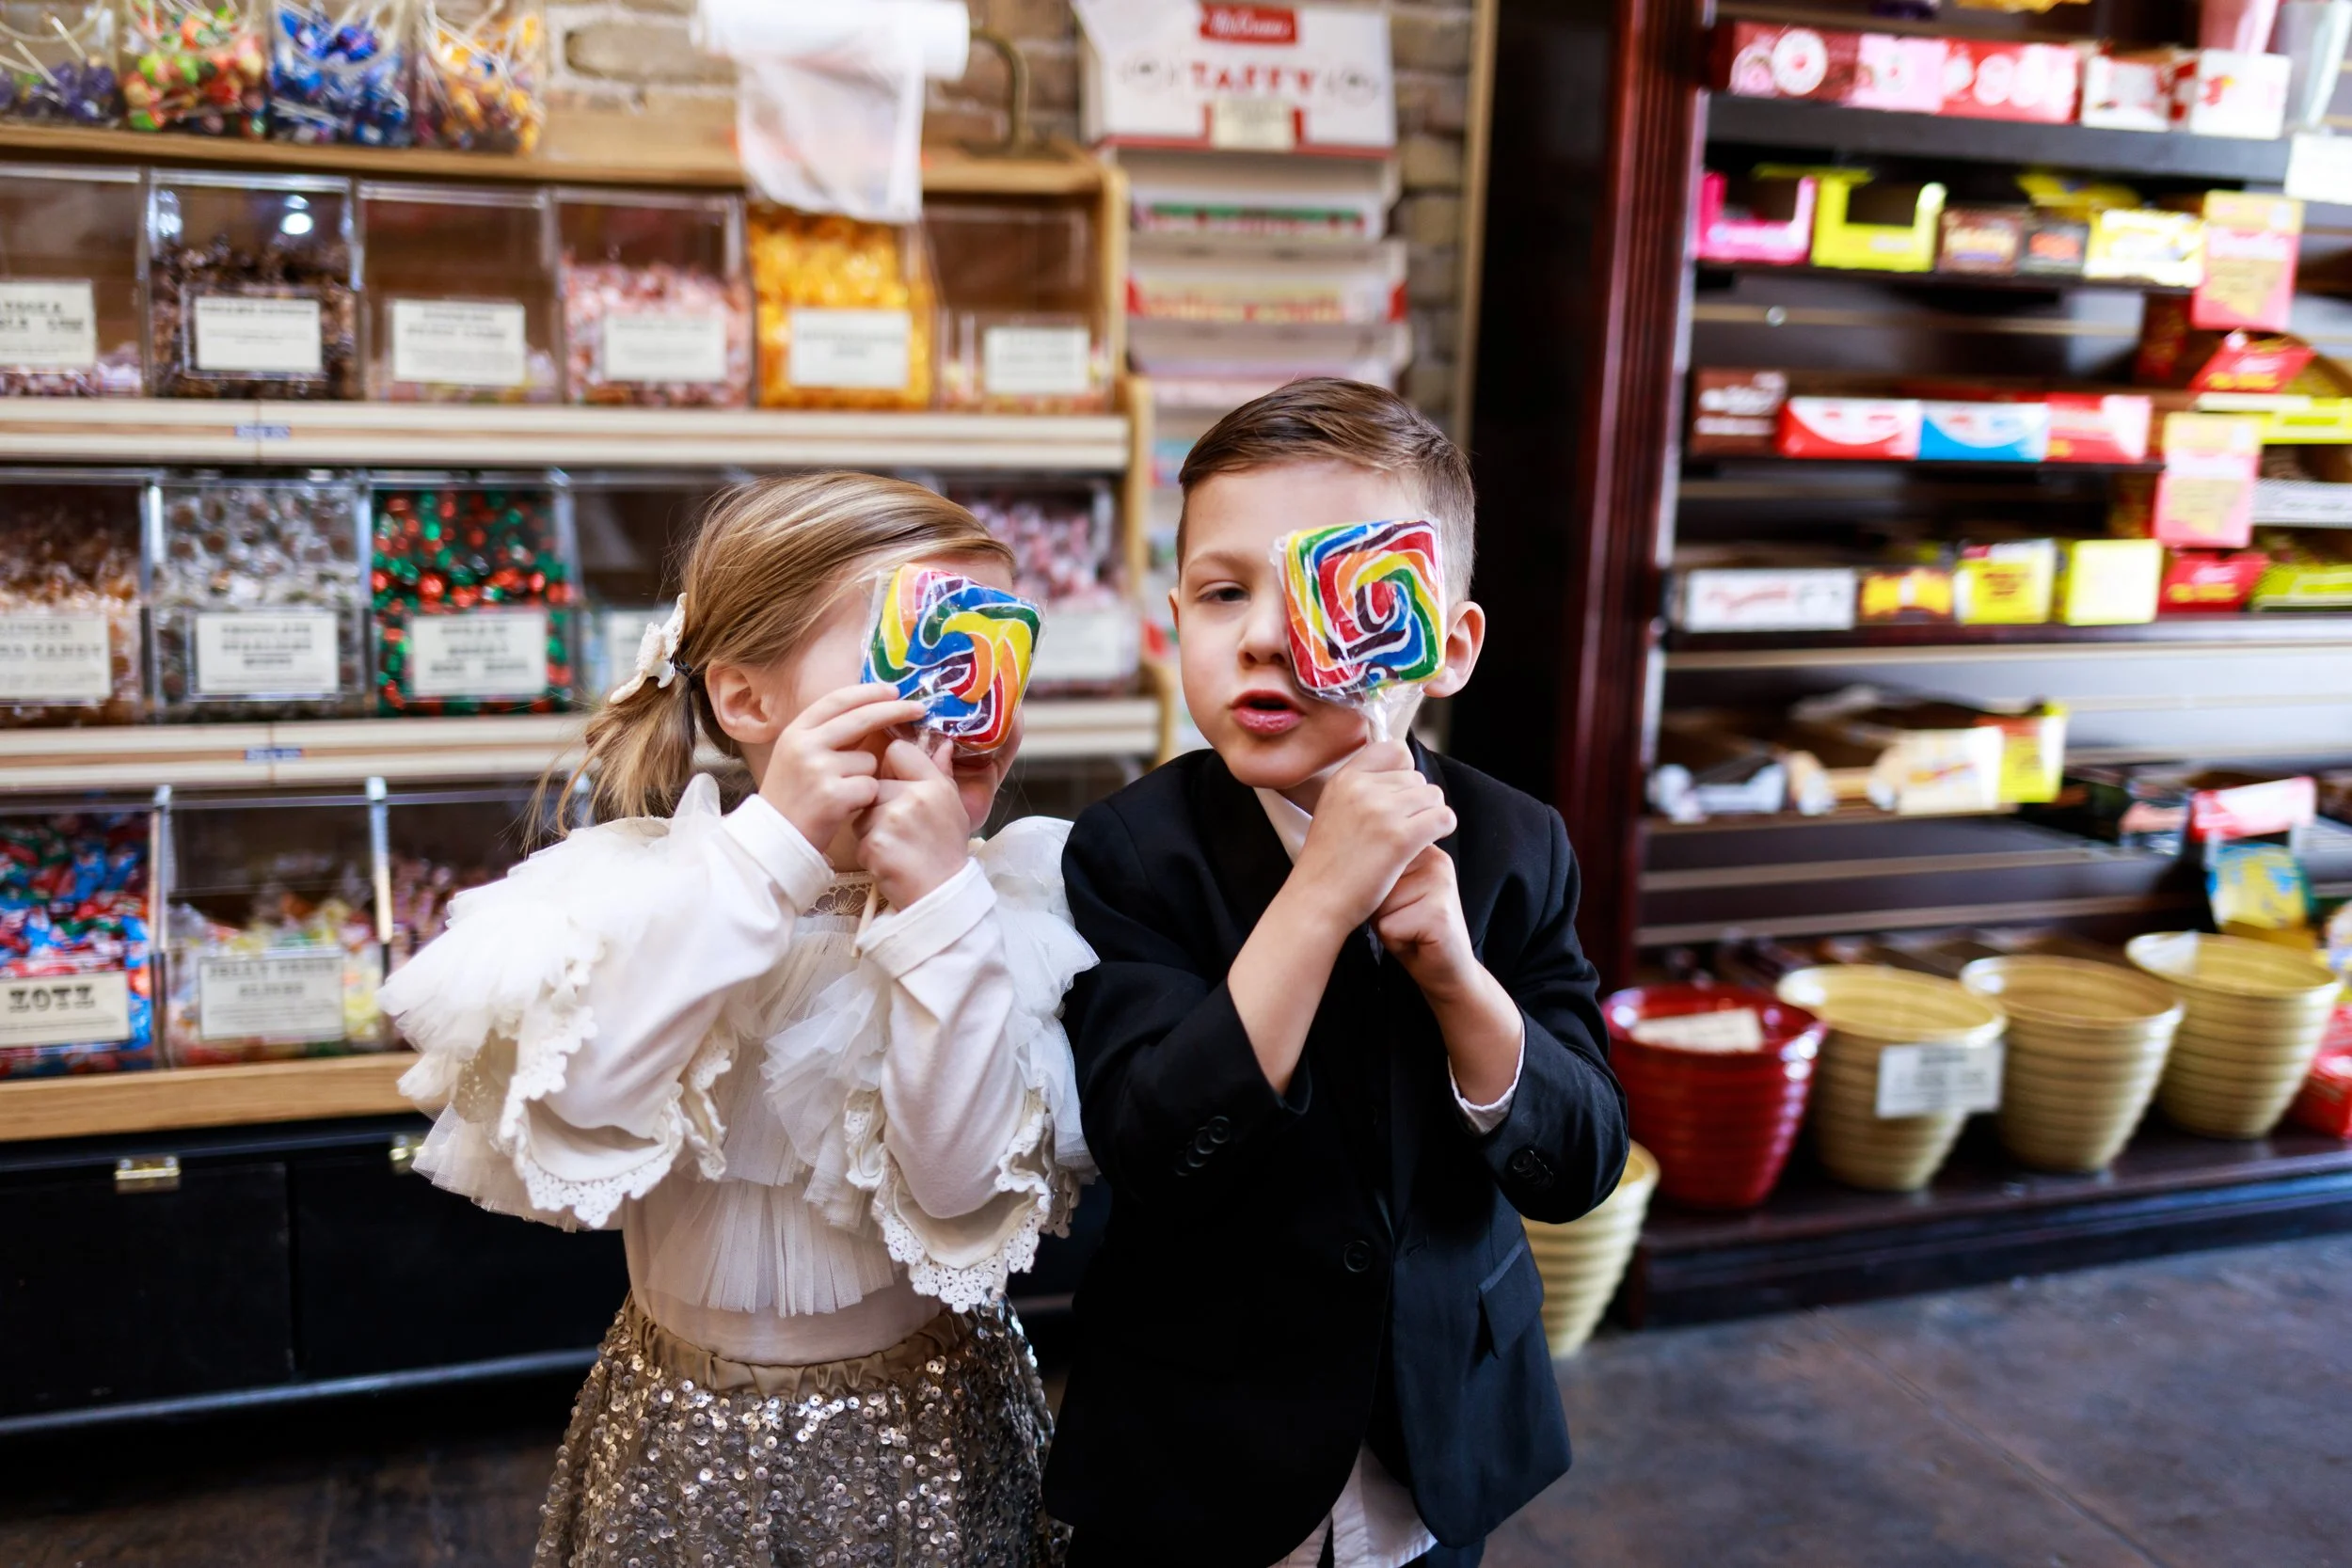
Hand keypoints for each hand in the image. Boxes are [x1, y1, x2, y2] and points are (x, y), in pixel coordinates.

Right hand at [760, 682, 926, 850]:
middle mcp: (805, 745)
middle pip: (861, 718)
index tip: (892, 690)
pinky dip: (866, 798)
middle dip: (894, 710)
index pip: (837, 700)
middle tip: (918, 708)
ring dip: (867, 776)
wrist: (774, 840)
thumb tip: (870, 711)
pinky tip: (844, 809)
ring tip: (842, 794)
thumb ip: (826, 735)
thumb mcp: (797, 757)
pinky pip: (870, 787)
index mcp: (796, 732)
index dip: (868, 692)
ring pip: (869, 760)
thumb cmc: (793, 799)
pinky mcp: (832, 795)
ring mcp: (818, 769)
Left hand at [855, 736, 972, 909]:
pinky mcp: (876, 843)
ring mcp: (893, 819)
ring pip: (862, 811)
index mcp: (934, 783)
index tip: (902, 787)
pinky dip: (869, 851)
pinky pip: (859, 837)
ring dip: (871, 829)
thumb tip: (944, 744)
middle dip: (879, 805)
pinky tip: (890, 860)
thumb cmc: (946, 849)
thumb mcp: (952, 807)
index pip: (897, 751)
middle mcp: (915, 796)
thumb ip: (942, 773)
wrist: (941, 893)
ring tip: (897, 846)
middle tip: (901, 828)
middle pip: (874, 784)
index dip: (893, 768)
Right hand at [1292, 741, 1455, 933]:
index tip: (1400, 795)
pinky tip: (1426, 842)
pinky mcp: (1400, 838)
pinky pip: (1443, 818)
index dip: (1405, 771)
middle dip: (1417, 802)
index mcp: (1345, 779)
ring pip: (1433, 796)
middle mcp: (1362, 788)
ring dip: (1430, 816)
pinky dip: (1443, 829)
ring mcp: (1382, 811)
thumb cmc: (1327, 864)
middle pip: (1417, 777)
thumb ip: (1360, 790)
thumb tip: (1402, 774)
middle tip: (1403, 827)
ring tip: (1414, 837)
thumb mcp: (1332, 810)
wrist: (1317, 900)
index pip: (1394, 750)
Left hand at [1374, 845, 1478, 999]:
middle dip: (1377, 906)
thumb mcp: (1391, 892)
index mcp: (1422, 849)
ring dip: (1384, 923)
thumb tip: (1354, 866)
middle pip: (1373, 878)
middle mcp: (1436, 859)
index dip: (1371, 886)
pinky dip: (1394, 940)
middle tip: (1403, 918)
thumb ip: (1380, 871)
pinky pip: (1388, 925)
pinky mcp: (1439, 912)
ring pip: (1379, 902)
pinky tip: (1415, 940)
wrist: (1448, 969)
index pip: (1372, 855)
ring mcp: (1441, 883)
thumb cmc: (1413, 931)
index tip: (1395, 901)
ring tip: (1408, 928)